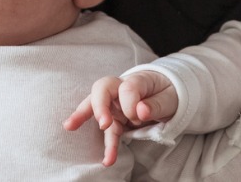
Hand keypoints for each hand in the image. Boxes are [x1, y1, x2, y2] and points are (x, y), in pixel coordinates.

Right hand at [61, 72, 177, 166]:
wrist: (168, 95)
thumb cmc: (168, 92)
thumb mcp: (171, 97)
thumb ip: (157, 103)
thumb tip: (140, 111)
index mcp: (136, 80)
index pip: (127, 87)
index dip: (131, 103)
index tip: (141, 114)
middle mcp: (120, 90)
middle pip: (102, 90)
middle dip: (99, 106)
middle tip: (103, 123)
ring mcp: (115, 106)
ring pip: (95, 108)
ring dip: (83, 117)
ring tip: (69, 126)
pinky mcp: (116, 121)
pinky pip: (109, 133)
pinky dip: (108, 146)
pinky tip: (107, 160)